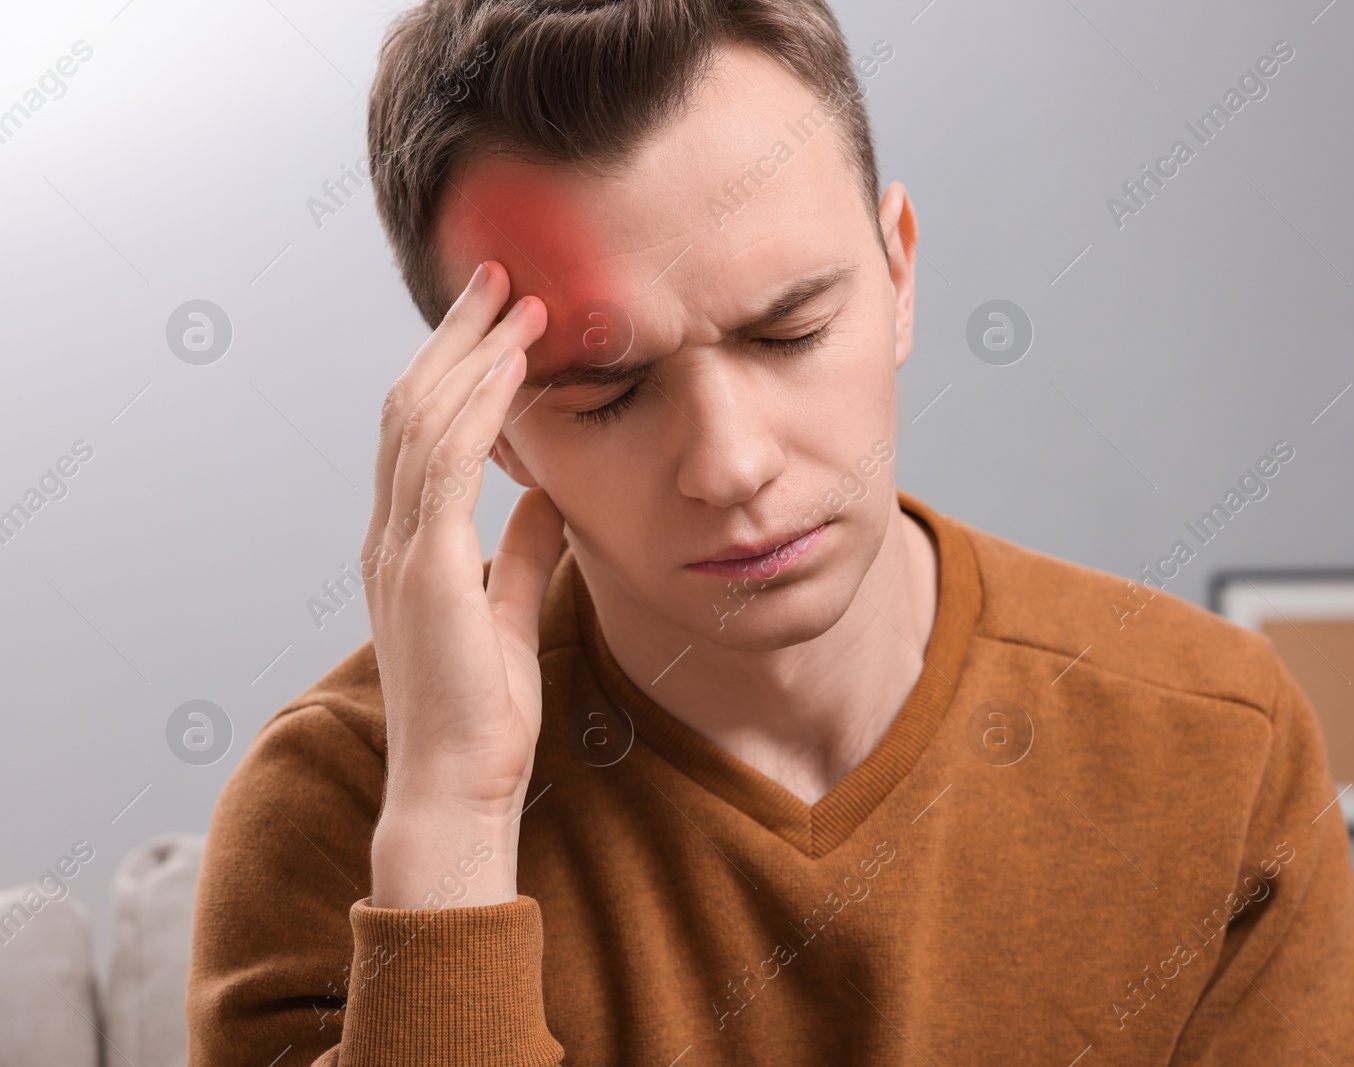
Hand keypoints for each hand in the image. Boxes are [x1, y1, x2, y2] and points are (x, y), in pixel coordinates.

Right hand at [362, 261, 563, 907]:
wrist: (456, 789)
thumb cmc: (481, 715)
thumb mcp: (509, 611)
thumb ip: (522, 550)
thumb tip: (547, 494)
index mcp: (406, 546)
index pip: (419, 432)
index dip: (455, 369)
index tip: (499, 321)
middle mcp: (390, 536)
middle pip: (411, 406)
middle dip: (456, 337)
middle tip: (500, 279)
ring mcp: (399, 549)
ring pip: (421, 418)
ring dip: (470, 352)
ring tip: (514, 299)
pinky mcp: (425, 567)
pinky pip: (444, 460)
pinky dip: (475, 402)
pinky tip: (511, 363)